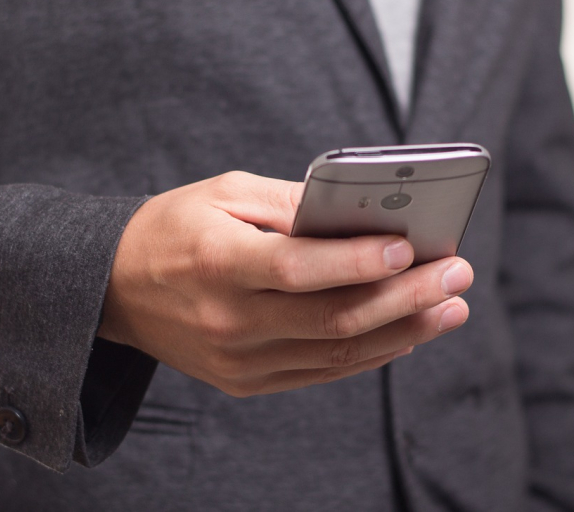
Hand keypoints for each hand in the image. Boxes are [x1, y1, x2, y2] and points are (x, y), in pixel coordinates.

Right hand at [100, 171, 472, 396]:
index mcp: (218, 262)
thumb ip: (291, 204)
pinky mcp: (248, 381)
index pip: (297, 268)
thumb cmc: (175, 227)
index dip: (357, 262)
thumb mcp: (224, 193)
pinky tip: (409, 332)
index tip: (411, 249)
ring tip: (451, 306)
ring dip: (404, 330)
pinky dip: (372, 353)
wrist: (116, 288)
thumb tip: (360, 213)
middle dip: (405, 297)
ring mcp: (240, 360)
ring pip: (338, 353)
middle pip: (333, 318)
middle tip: (457, 274)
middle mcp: (230, 321)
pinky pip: (322, 373)